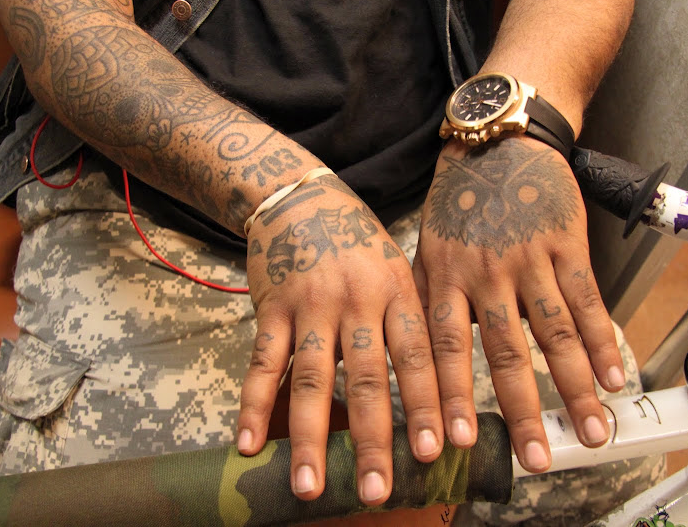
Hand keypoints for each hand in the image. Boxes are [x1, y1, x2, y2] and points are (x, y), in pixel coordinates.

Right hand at [237, 174, 443, 503]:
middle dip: (373, 439)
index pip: (418, 357)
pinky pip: (261, 363)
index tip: (439, 450)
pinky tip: (248, 444)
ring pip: (311, 378)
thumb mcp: (398, 269)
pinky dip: (252, 405)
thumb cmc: (358, 242)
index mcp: (398, 292)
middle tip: (377, 492)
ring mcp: (311, 304)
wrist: (302, 196)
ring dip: (308, 437)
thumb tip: (437, 389)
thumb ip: (411, 323)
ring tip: (309, 486)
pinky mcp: (272, 307)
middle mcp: (358, 300)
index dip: (430, 404)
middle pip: (367, 378)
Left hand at [413, 136, 623, 472]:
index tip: (455, 441)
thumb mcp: (427, 246)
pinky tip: (615, 375)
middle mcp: (484, 273)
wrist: (499, 140)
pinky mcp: (566, 243)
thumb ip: (429, 299)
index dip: (449, 396)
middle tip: (536, 459)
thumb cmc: (458, 199)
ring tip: (590, 430)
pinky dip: (602, 339)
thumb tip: (424, 357)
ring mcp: (528, 258)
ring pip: (553, 333)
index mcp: (442, 277)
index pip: (443, 347)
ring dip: (574, 386)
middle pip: (503, 352)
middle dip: (521, 411)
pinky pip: (586, 298)